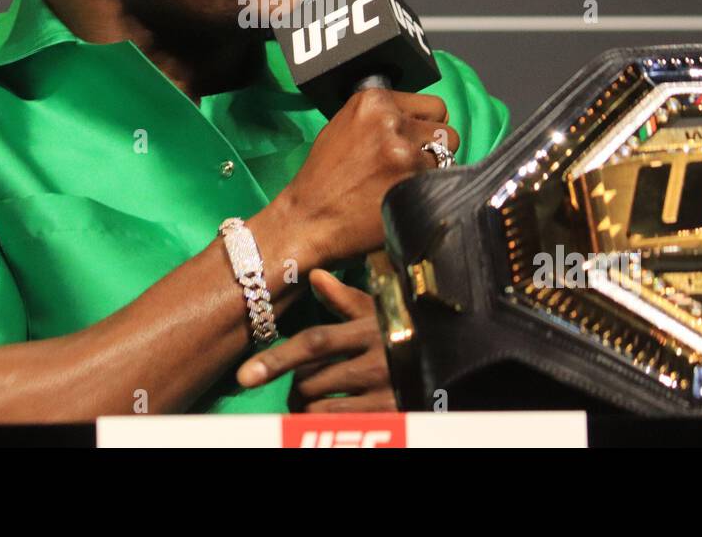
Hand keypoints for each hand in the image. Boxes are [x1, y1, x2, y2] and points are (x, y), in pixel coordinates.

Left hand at [235, 269, 396, 412]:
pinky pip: (343, 425)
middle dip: (295, 388)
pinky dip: (326, 424)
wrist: (457, 356)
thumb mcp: (380, 313)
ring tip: (311, 406)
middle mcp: (376, 358)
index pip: (313, 343)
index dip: (275, 359)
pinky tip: (332, 418)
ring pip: (321, 407)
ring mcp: (384, 390)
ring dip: (306, 410)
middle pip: (311, 379)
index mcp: (368, 327)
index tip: (243, 376)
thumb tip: (315, 275)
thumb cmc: (409, 330)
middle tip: (296, 392)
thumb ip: (345, 299)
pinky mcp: (392, 414)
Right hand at [269, 89, 459, 267]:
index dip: (425, 127)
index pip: (433, 106)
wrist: (309, 217)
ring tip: (405, 181)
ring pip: (448, 155)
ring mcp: (404, 150)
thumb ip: (384, 117)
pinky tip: (405, 196)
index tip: (413, 141)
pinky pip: (442, 180)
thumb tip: (425, 120)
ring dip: (433, 169)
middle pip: (446, 129)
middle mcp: (391, 120)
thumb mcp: (347, 126)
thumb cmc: (325, 176)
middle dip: (433, 147)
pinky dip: (429, 190)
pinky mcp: (413, 180)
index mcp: (373, 100)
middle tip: (408, 165)